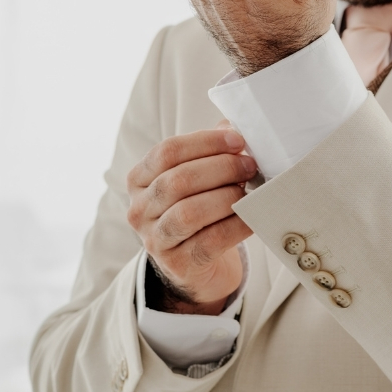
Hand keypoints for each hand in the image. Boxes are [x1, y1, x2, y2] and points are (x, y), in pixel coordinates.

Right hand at [126, 122, 255, 314]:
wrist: (197, 265)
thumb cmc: (200, 209)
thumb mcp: (198, 178)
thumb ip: (211, 150)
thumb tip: (232, 126)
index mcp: (140, 179)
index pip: (167, 152)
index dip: (206, 142)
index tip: (238, 140)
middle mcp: (139, 210)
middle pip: (178, 180)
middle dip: (221, 168)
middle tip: (250, 165)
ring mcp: (155, 239)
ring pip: (188, 213)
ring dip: (226, 197)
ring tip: (249, 190)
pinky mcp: (178, 264)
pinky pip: (210, 240)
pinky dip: (236, 225)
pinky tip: (251, 217)